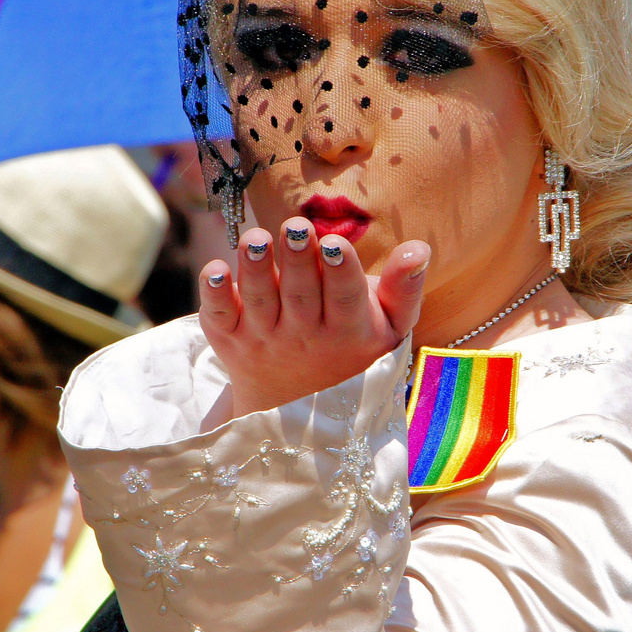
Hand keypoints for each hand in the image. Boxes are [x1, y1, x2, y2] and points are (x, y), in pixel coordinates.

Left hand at [198, 217, 428, 422]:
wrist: (295, 403)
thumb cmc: (351, 349)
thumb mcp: (388, 328)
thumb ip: (403, 289)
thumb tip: (418, 248)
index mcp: (347, 331)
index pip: (344, 299)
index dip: (339, 271)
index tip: (335, 244)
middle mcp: (304, 338)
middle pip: (299, 295)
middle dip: (297, 259)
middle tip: (295, 227)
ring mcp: (264, 338)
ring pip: (259, 302)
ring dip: (255, 270)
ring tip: (255, 239)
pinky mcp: (230, 338)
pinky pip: (219, 317)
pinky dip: (213, 295)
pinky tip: (215, 270)